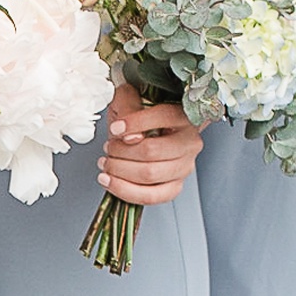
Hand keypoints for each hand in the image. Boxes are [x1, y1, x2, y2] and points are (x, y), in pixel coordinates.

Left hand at [97, 83, 200, 205]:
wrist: (143, 132)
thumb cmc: (136, 115)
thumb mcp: (129, 98)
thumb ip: (129, 108)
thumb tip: (132, 138)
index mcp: (184, 116)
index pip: (163, 117)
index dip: (134, 123)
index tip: (115, 128)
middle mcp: (189, 142)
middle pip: (152, 151)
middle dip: (121, 152)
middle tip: (108, 148)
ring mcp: (184, 167)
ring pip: (149, 174)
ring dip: (120, 170)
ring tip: (106, 163)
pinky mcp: (174, 187)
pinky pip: (151, 196)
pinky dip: (125, 191)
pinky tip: (110, 181)